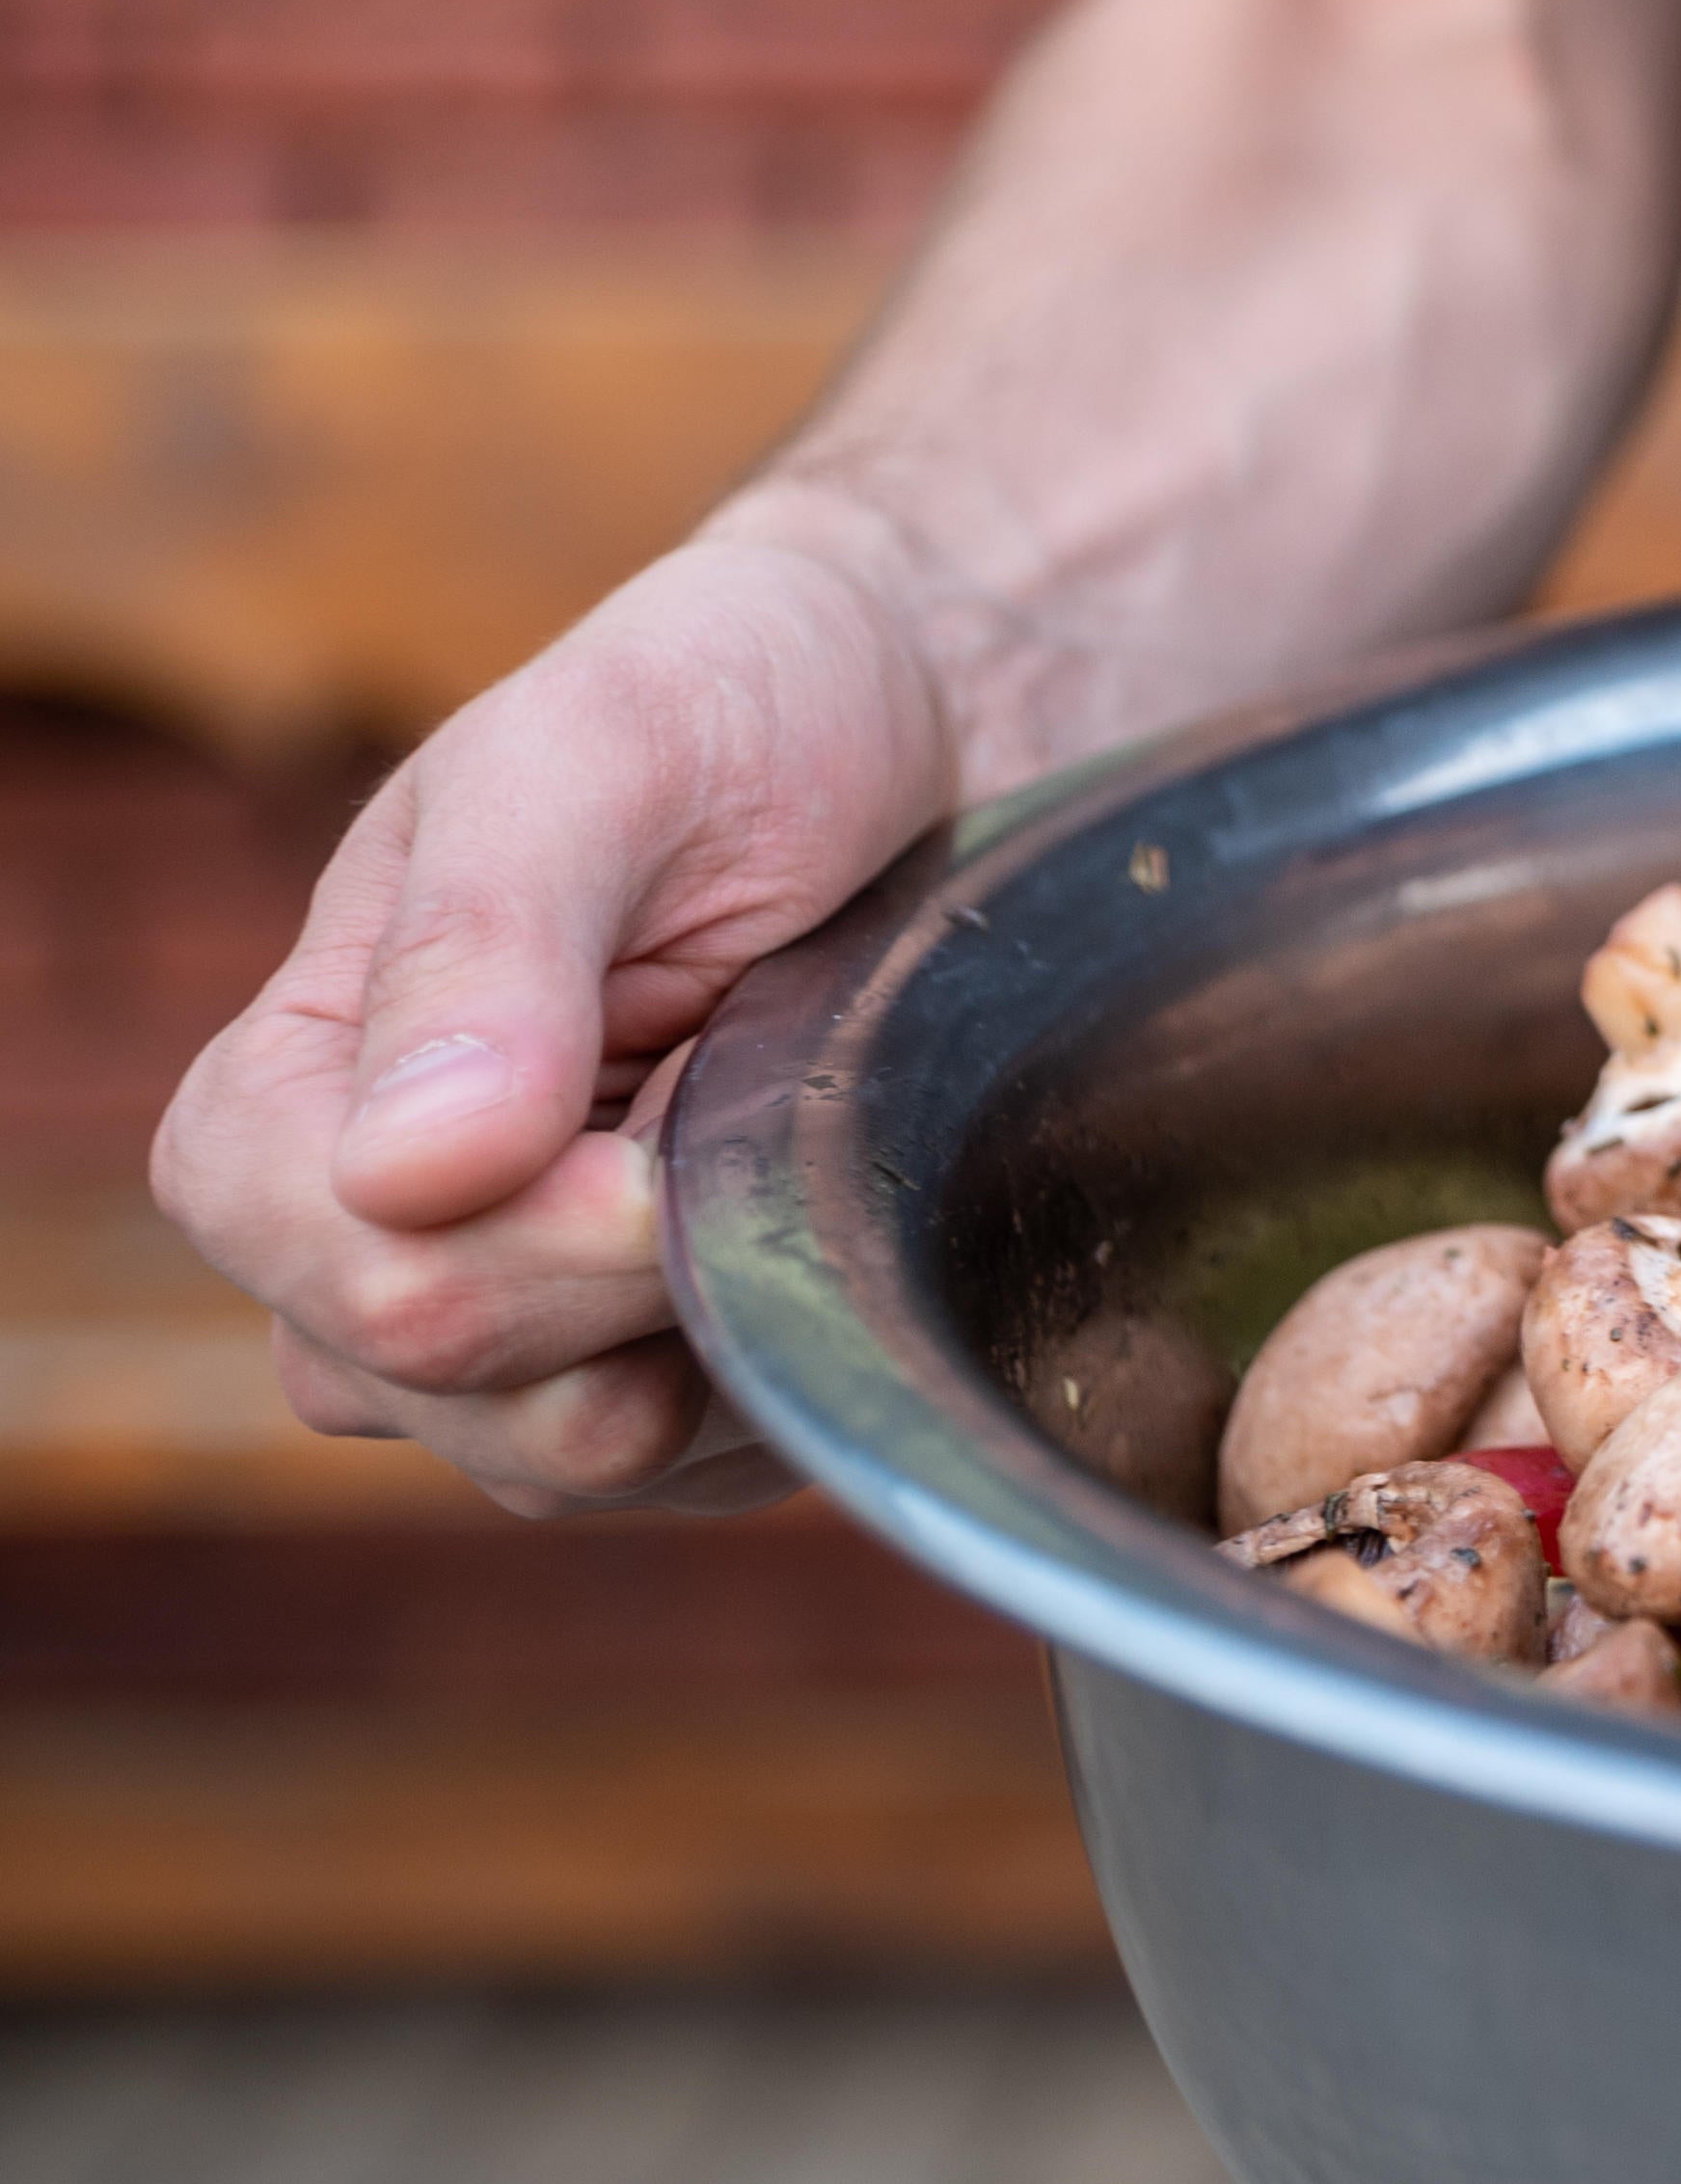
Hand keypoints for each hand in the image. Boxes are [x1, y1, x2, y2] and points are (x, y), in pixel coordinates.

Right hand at [150, 534, 961, 1516]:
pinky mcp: (645, 1382)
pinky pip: (699, 1474)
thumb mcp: (600, 759)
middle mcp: (354, 1243)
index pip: (357, 1276)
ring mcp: (499, 1334)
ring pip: (574, 1457)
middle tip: (762, 1090)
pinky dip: (793, 1369)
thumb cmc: (725, 709)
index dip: (552, 1240)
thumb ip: (489, 944)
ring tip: (788, 1135)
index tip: (694, 1110)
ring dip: (728, 1328)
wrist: (893, 732)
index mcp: (283, 1102)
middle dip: (652, 1267)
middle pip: (462, 1384)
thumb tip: (409, 1171)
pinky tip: (829, 1220)